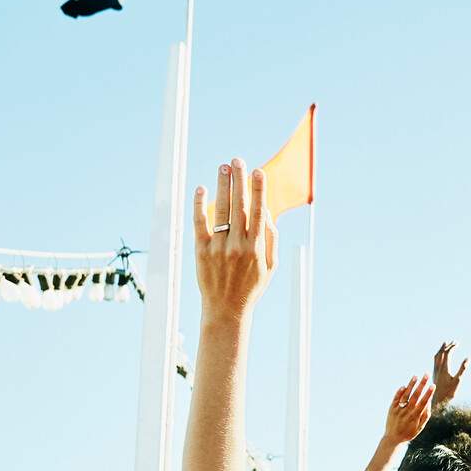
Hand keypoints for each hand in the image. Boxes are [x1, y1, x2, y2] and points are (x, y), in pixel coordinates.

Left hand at [193, 159, 275, 320]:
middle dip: (239, 180)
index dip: (258, 190)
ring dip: (222, 186)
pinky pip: (199, 223)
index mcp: (257, 247)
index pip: (258, 212)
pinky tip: (201, 189)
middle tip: (237, 160)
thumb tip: (266, 211)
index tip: (258, 171)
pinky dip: (200, 205)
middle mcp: (238, 245)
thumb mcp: (270, 266)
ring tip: (222, 167)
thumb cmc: (251, 287)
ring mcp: (218, 247)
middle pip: (239, 205)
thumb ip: (271, 238)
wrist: (227, 310)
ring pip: (220, 210)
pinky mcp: (201, 251)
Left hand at [384, 376, 434, 443]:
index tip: (433, 385)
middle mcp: (407, 412)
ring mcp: (398, 409)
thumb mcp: (420, 427)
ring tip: (416, 376)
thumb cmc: (409, 432)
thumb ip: (425, 415)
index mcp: (415, 417)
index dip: (428, 393)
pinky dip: (400, 392)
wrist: (393, 438)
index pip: (423, 402)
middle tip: (426, 374)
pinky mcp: (391, 408)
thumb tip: (428, 402)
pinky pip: (396, 398)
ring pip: (405, 395)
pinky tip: (405, 385)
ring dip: (411, 385)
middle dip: (422, 384)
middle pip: (415, 395)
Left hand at [431, 341, 468, 404]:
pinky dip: (438, 355)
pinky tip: (440, 357)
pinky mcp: (434, 374)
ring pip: (436, 356)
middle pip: (441, 353)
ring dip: (441, 349)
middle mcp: (438, 367)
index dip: (452, 347)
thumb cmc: (449, 392)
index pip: (447, 353)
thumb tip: (468, 358)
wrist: (437, 402)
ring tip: (445, 345)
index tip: (458, 343)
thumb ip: (462, 369)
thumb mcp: (458, 380)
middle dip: (447, 346)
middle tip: (453, 342)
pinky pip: (435, 361)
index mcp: (444, 367)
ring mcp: (435, 371)